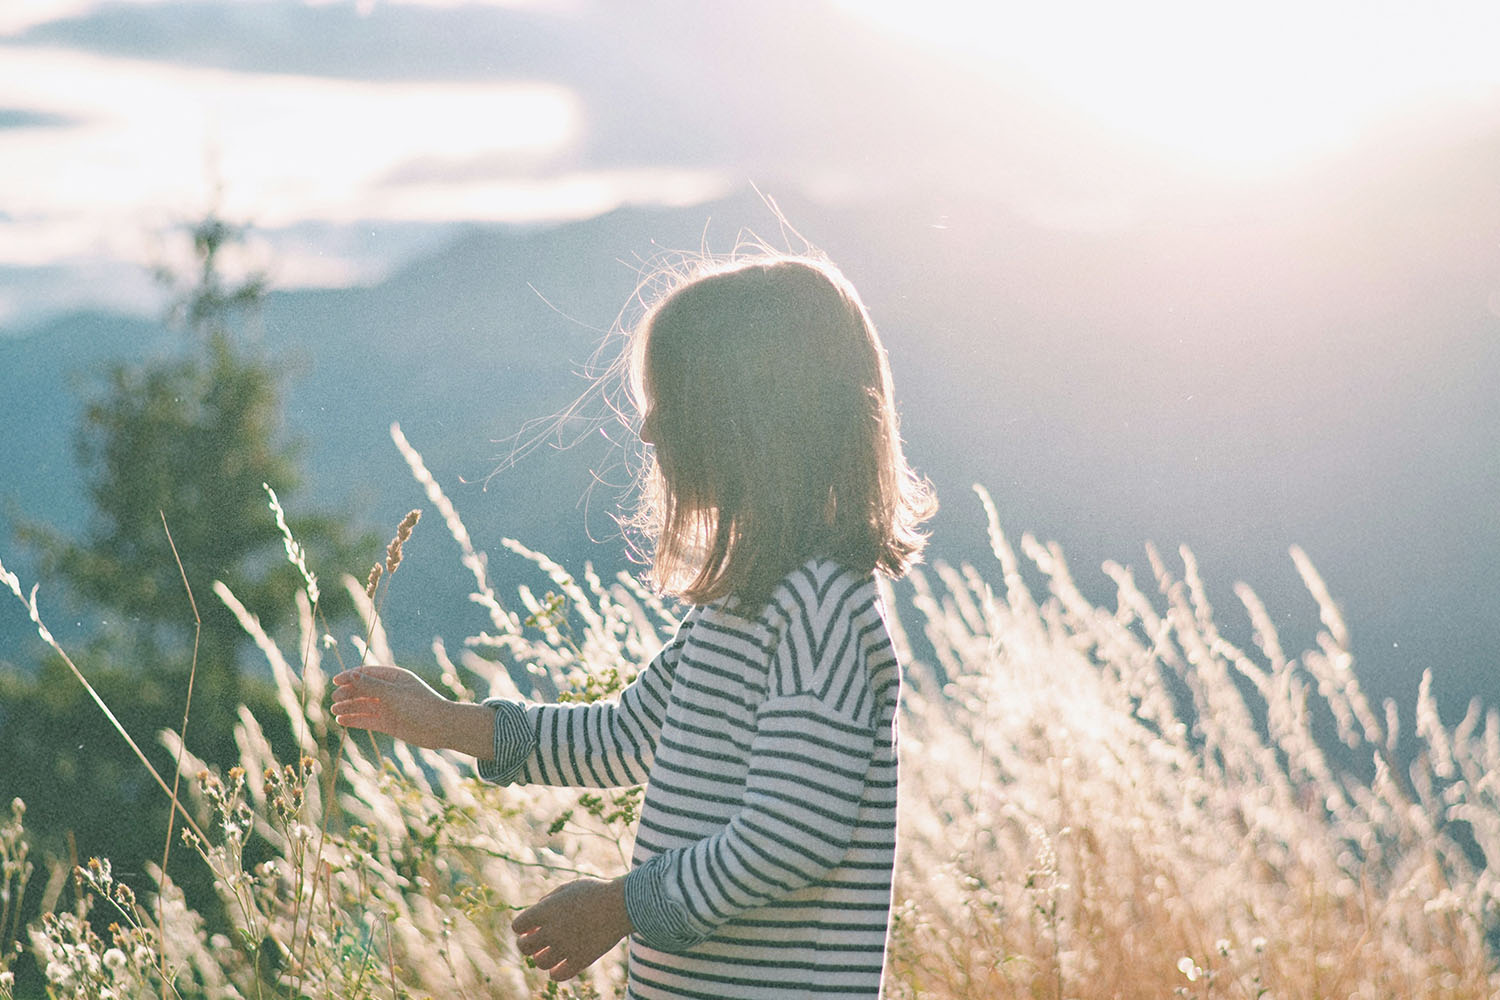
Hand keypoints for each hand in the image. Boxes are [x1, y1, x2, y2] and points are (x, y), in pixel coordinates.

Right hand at [331, 664, 456, 750]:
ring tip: (334, 710)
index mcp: (395, 677)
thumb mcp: (394, 694)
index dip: (351, 676)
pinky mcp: (389, 723)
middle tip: (335, 698)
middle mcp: (391, 691)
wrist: (440, 728)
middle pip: (364, 689)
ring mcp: (389, 707)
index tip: (335, 681)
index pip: (368, 673)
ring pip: (364, 705)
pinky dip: (355, 720)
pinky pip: (368, 720)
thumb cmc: (420, 706)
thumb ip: (372, 686)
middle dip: (349, 692)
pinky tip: (342, 720)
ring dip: (349, 706)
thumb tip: (352, 675)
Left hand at [513, 876, 632, 981]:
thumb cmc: (595, 892)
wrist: (622, 904)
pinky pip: (558, 975)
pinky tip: (561, 964)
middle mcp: (552, 930)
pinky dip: (556, 971)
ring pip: (540, 962)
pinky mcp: (580, 960)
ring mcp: (566, 947)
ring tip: (551, 950)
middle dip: (527, 944)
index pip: (518, 926)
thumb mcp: (568, 888)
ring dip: (541, 957)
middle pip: (524, 947)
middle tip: (537, 940)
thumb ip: (548, 901)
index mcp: (546, 910)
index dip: (522, 926)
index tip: (531, 925)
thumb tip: (535, 916)